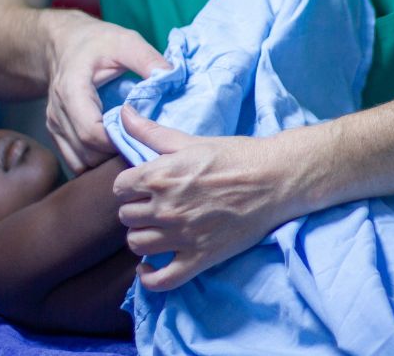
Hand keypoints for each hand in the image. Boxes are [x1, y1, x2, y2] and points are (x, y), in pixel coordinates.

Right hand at [44, 11, 169, 173]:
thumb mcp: (125, 41)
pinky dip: (97, 163)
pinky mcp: (58, 134)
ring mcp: (54, 126)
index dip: (119, 141)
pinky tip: (117, 151)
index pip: (91, 132)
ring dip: (108, 162)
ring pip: (80, 161)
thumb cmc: (97, 42)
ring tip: (134, 149)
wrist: (64, 43)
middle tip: (147, 148)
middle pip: (87, 151)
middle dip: (117, 155)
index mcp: (72, 90)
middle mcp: (57, 112)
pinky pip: (75, 160)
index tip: (145, 137)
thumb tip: (172, 78)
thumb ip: (148, 59)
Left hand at [112, 105, 305, 290]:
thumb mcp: (190, 141)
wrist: (274, 179)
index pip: (119, 188)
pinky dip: (149, 278)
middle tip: (154, 207)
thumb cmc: (235, 156)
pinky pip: (161, 280)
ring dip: (142, 238)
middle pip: (126, 217)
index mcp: (158, 176)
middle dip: (137, 210)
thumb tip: (123, 113)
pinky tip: (149, 268)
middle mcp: (164, 208)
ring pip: (137, 245)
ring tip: (155, 231)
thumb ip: (151, 131)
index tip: (143, 187)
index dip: (129, 187)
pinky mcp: (199, 258)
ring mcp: (181, 236)